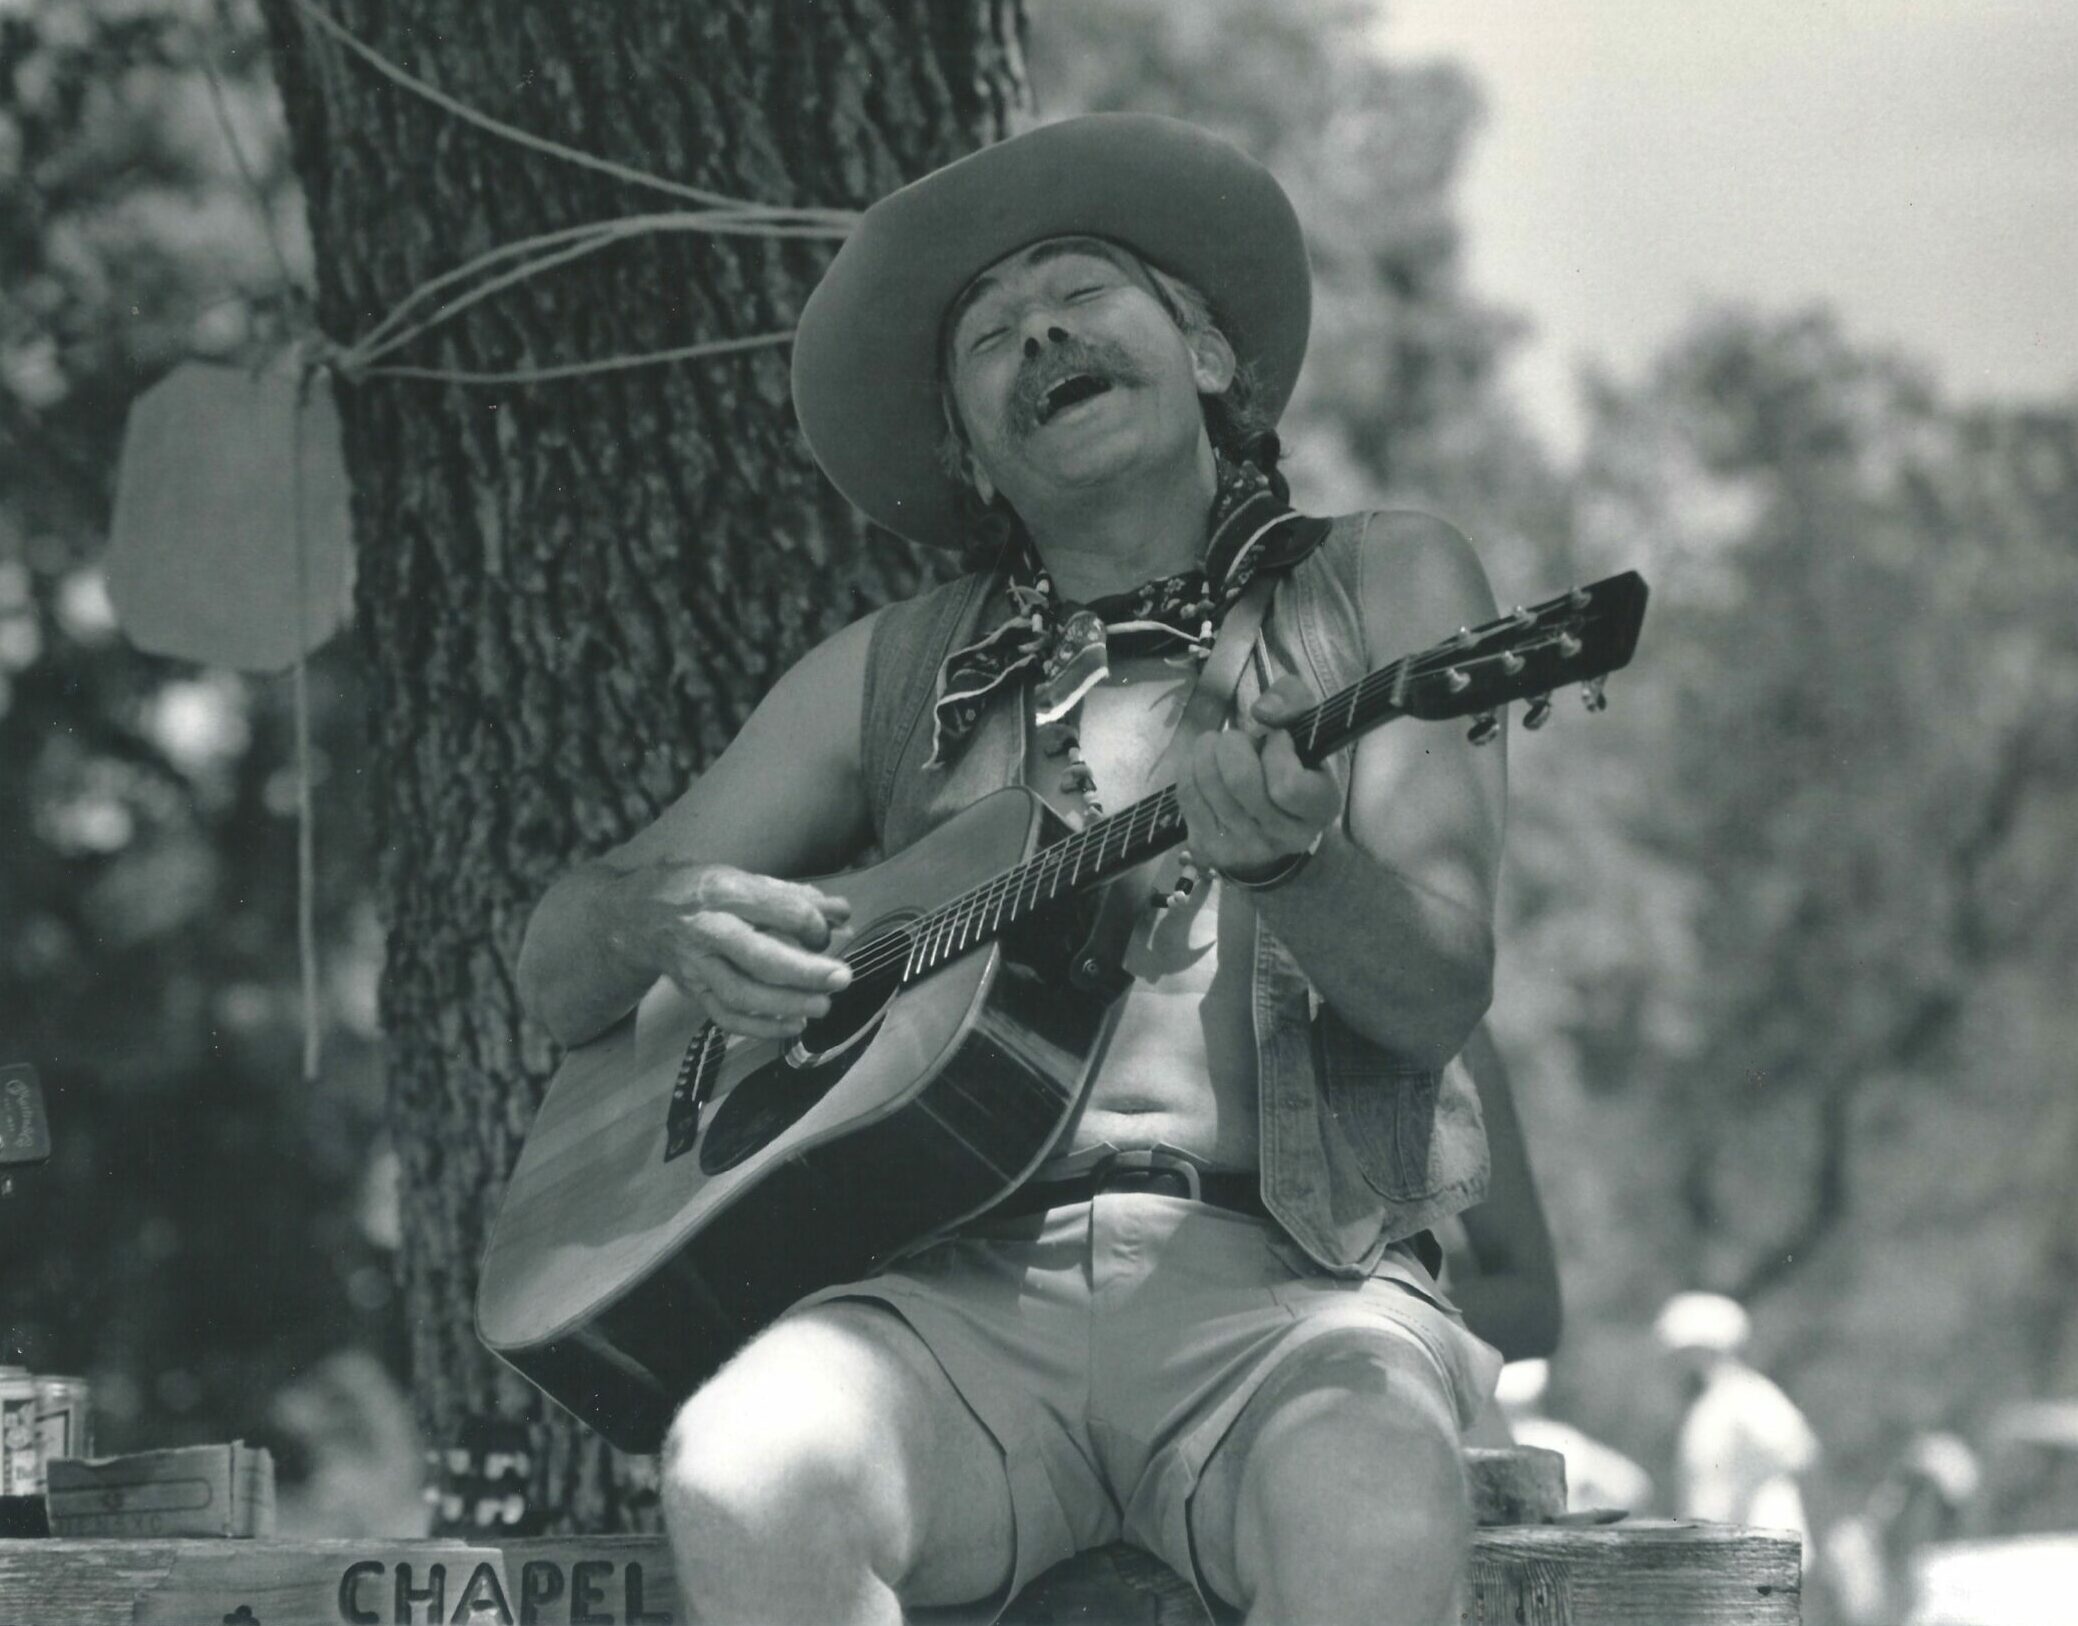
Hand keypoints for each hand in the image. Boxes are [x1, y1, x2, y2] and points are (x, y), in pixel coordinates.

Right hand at [621, 863, 852, 1039]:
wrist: (636, 916)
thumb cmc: (698, 891)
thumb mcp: (741, 878)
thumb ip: (794, 896)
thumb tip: (843, 913)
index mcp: (724, 891)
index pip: (780, 909)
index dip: (813, 924)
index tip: (826, 932)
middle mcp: (707, 929)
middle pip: (760, 958)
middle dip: (805, 972)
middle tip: (842, 978)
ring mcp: (697, 965)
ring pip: (743, 994)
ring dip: (788, 1004)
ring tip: (823, 1005)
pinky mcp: (693, 991)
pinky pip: (727, 1017)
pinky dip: (762, 1028)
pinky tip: (794, 1025)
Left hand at [1176, 674, 1341, 880]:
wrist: (1268, 821)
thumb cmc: (1290, 763)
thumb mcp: (1304, 727)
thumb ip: (1294, 700)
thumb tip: (1262, 712)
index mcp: (1320, 808)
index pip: (1288, 785)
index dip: (1276, 751)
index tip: (1277, 741)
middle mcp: (1284, 836)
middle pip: (1240, 780)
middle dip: (1233, 744)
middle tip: (1240, 742)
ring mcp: (1245, 847)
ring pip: (1209, 782)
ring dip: (1208, 750)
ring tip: (1220, 750)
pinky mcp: (1209, 847)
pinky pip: (1187, 793)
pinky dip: (1189, 767)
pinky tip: (1202, 764)